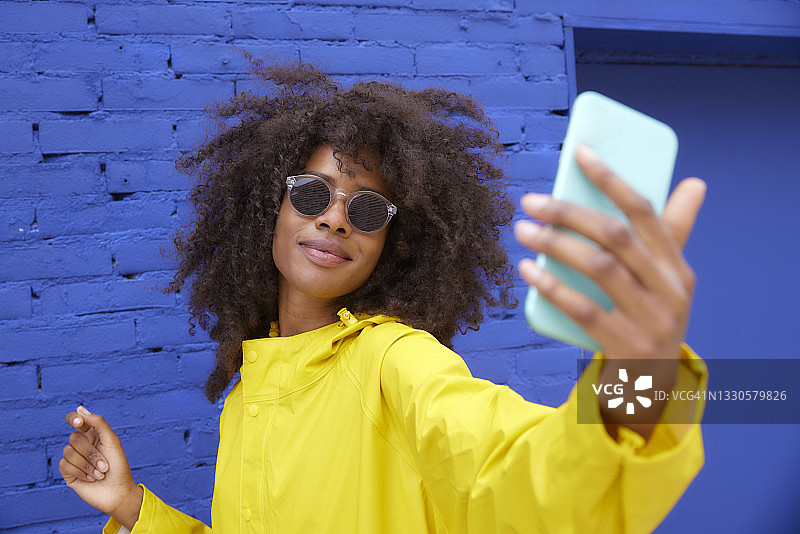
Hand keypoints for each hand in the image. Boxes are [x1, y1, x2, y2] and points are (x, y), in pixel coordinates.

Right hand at [59, 406, 142, 528]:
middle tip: (105, 464)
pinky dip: (81, 472)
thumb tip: (80, 409)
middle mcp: (81, 444)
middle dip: (91, 452)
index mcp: (92, 434)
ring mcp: (73, 458)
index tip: (80, 423)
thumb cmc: (119, 466)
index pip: (76, 419)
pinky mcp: (68, 473)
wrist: (118, 492)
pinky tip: (91, 479)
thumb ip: (98, 423)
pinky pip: (65, 465)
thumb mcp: (112, 441)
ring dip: (88, 464)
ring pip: (68, 451)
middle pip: (74, 438)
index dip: (74, 419)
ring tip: (100, 473)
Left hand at [514, 145, 705, 436]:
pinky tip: (528, 270)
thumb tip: (694, 182)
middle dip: (569, 213)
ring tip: (523, 230)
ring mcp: (652, 320)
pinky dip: (553, 286)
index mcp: (677, 266)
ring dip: (556, 244)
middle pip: (616, 236)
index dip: (611, 178)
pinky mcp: (627, 346)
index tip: (578, 152)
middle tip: (530, 202)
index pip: (645, 211)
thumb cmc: (648, 319)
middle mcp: (671, 289)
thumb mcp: (665, 281)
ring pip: (600, 268)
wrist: (650, 389)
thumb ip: (671, 234)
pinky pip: (584, 309)